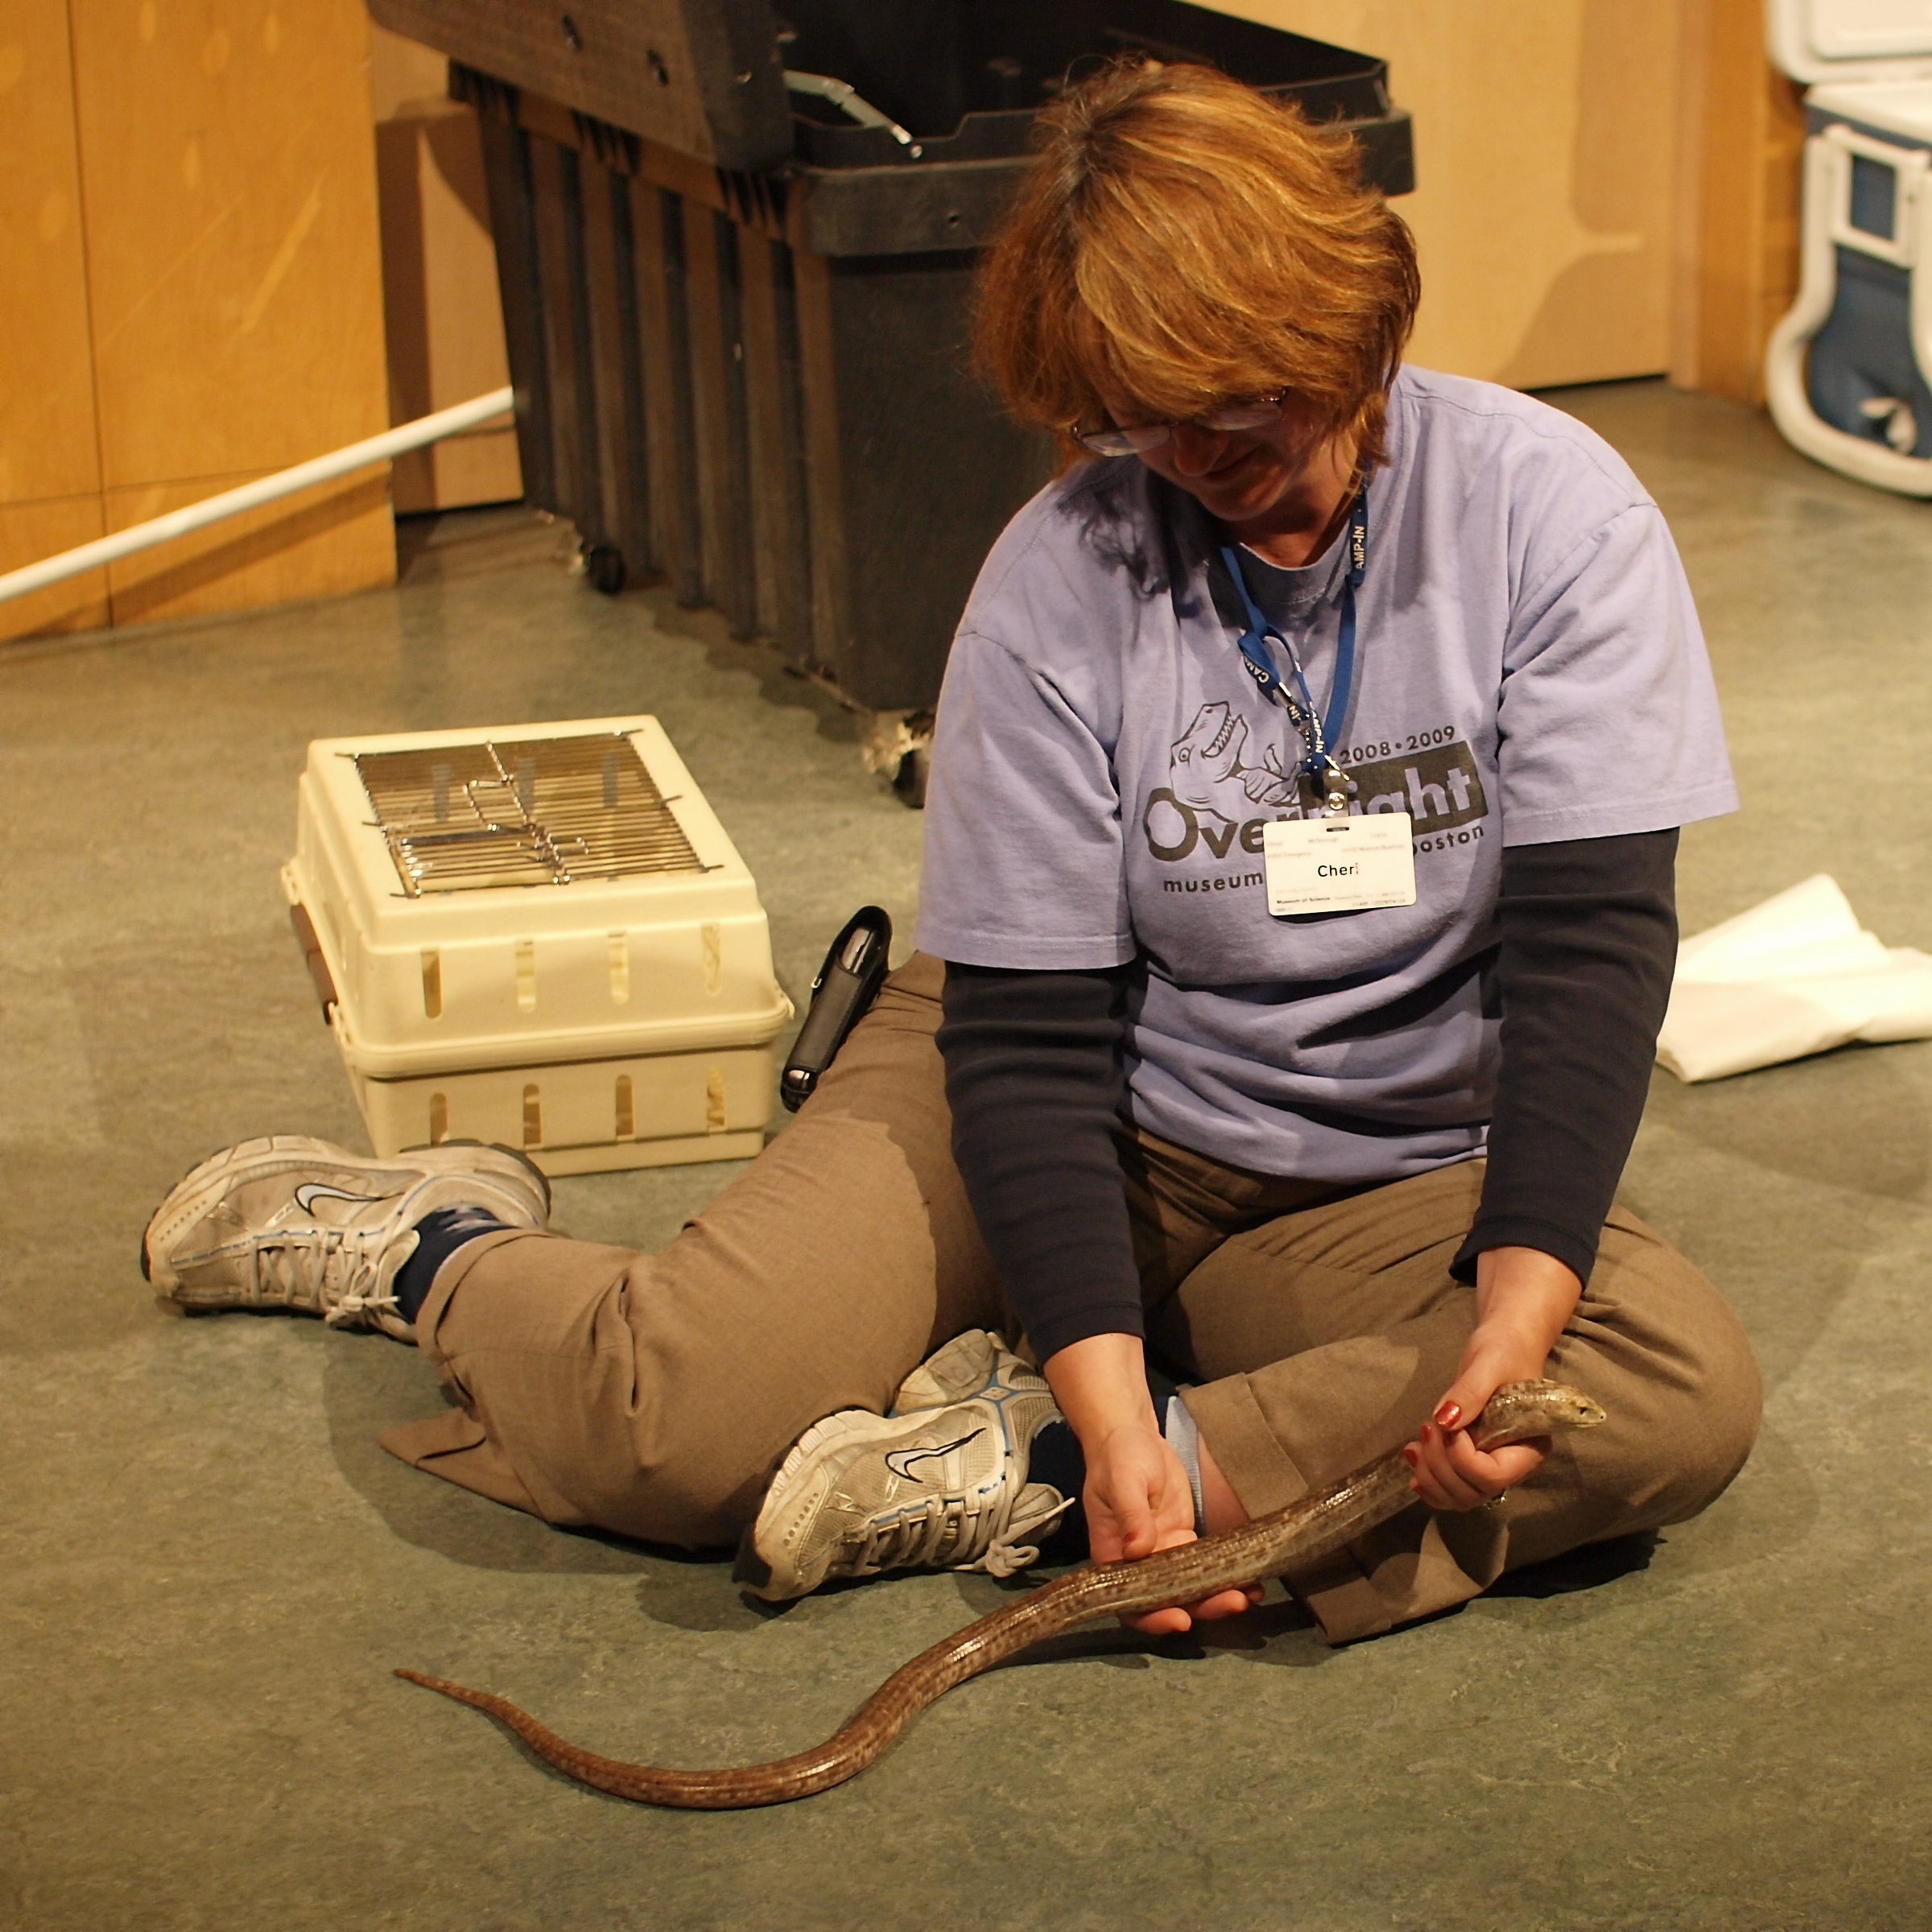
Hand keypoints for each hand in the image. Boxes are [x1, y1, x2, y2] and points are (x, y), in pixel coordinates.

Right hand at [1080, 1419, 1261, 1635]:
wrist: (1132, 1434)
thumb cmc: (1117, 1456)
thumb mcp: (1122, 1481)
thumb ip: (1130, 1514)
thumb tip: (1138, 1549)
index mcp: (1114, 1557)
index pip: (1131, 1602)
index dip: (1154, 1617)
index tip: (1180, 1619)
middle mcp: (1138, 1563)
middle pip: (1168, 1600)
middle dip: (1201, 1606)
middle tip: (1233, 1602)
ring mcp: (1163, 1552)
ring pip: (1190, 1586)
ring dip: (1218, 1595)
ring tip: (1248, 1595)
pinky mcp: (1182, 1539)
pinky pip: (1203, 1565)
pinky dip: (1225, 1573)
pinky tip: (1249, 1579)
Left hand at [1406, 1245, 1581, 1511]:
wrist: (1502, 1344)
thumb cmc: (1505, 1351)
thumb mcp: (1489, 1365)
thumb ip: (1470, 1393)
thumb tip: (1445, 1421)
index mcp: (1530, 1446)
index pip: (1493, 1476)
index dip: (1462, 1458)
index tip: (1448, 1424)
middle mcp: (1513, 1464)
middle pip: (1473, 1492)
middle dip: (1440, 1466)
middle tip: (1425, 1428)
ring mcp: (1492, 1466)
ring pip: (1459, 1497)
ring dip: (1430, 1476)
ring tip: (1414, 1444)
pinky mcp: (1472, 1461)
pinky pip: (1450, 1489)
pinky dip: (1429, 1483)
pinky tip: (1414, 1465)